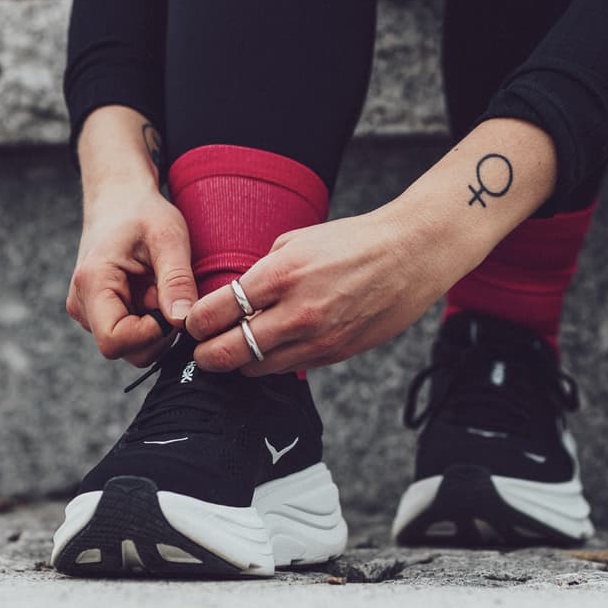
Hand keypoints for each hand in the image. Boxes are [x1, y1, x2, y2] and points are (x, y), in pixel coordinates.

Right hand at [66, 187, 197, 366]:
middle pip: (124, 349)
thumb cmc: (143, 213)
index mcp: (92, 284)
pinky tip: (155, 291)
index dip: (151, 334)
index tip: (174, 307)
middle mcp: (83, 305)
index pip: (115, 340)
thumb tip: (184, 320)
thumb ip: (176, 280)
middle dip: (159, 331)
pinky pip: (131, 334)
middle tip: (172, 292)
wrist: (120, 200)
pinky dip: (151, 320)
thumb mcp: (169, 238)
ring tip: (161, 287)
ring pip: (131, 345)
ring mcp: (89, 312)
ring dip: (157, 325)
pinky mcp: (101, 313)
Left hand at [183, 204, 456, 374]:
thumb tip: (239, 295)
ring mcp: (318, 337)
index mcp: (281, 275)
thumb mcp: (299, 240)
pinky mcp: (337, 352)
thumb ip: (264, 270)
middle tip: (201, 349)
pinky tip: (272, 349)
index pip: (214, 313)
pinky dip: (273, 362)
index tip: (194, 323)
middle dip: (205, 353)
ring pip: (255, 368)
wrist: (413, 253)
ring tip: (236, 350)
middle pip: (227, 352)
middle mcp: (297, 312)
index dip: (195, 323)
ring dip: (238, 362)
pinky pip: (290, 368)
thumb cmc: (357, 240)